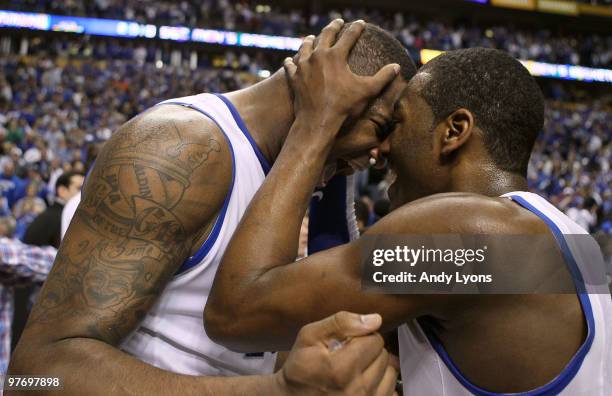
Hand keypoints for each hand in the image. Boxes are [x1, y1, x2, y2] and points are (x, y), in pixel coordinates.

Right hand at [275, 311, 397, 395]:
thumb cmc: (300, 367)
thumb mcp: (309, 336)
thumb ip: (341, 322)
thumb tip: (374, 320)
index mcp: (341, 368)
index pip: (374, 340)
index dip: (361, 336)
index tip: (347, 342)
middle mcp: (357, 390)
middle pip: (383, 356)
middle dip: (369, 351)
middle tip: (349, 356)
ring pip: (390, 373)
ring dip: (376, 368)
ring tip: (356, 369)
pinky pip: (391, 391)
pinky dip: (380, 384)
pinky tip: (363, 382)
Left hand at [284, 19, 399, 132]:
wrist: (317, 121)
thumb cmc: (343, 106)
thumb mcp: (367, 91)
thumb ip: (383, 78)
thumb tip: (396, 67)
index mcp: (336, 56)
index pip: (349, 36)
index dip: (357, 28)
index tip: (361, 23)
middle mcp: (318, 56)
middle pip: (325, 35)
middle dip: (333, 27)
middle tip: (338, 23)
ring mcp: (303, 66)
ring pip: (305, 47)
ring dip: (309, 41)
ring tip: (311, 38)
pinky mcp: (293, 77)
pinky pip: (290, 65)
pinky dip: (291, 61)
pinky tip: (290, 60)